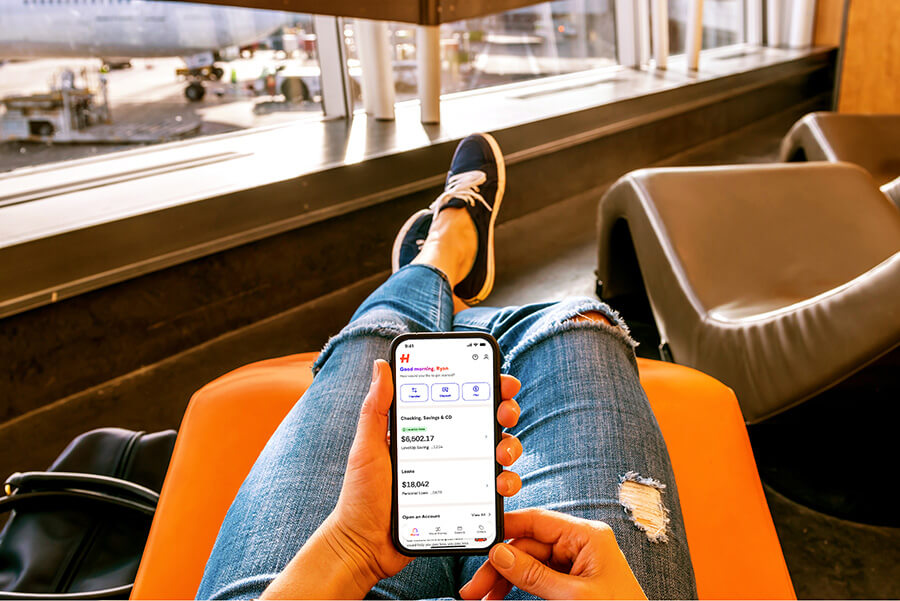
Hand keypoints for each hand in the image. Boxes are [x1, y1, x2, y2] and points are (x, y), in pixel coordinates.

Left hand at [262, 359, 522, 598]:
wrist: (366, 545)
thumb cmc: (361, 495)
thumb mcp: (367, 447)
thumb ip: (375, 408)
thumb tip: (382, 366)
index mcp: (428, 429)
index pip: (461, 399)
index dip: (486, 386)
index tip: (500, 380)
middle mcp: (449, 448)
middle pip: (489, 421)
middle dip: (506, 411)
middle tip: (505, 413)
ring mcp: (460, 475)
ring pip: (500, 453)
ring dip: (511, 446)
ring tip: (501, 454)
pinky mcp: (468, 502)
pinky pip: (496, 489)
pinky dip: (507, 483)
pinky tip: (501, 484)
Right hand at [460, 509, 645, 599]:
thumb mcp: (572, 596)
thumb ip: (534, 575)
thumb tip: (501, 555)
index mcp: (588, 535)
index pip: (537, 521)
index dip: (506, 529)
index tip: (480, 541)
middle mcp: (581, 543)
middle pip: (528, 545)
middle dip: (500, 565)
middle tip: (475, 587)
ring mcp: (577, 562)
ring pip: (529, 563)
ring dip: (505, 580)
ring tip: (483, 597)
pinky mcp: (574, 581)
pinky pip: (539, 577)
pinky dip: (519, 587)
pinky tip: (502, 595)